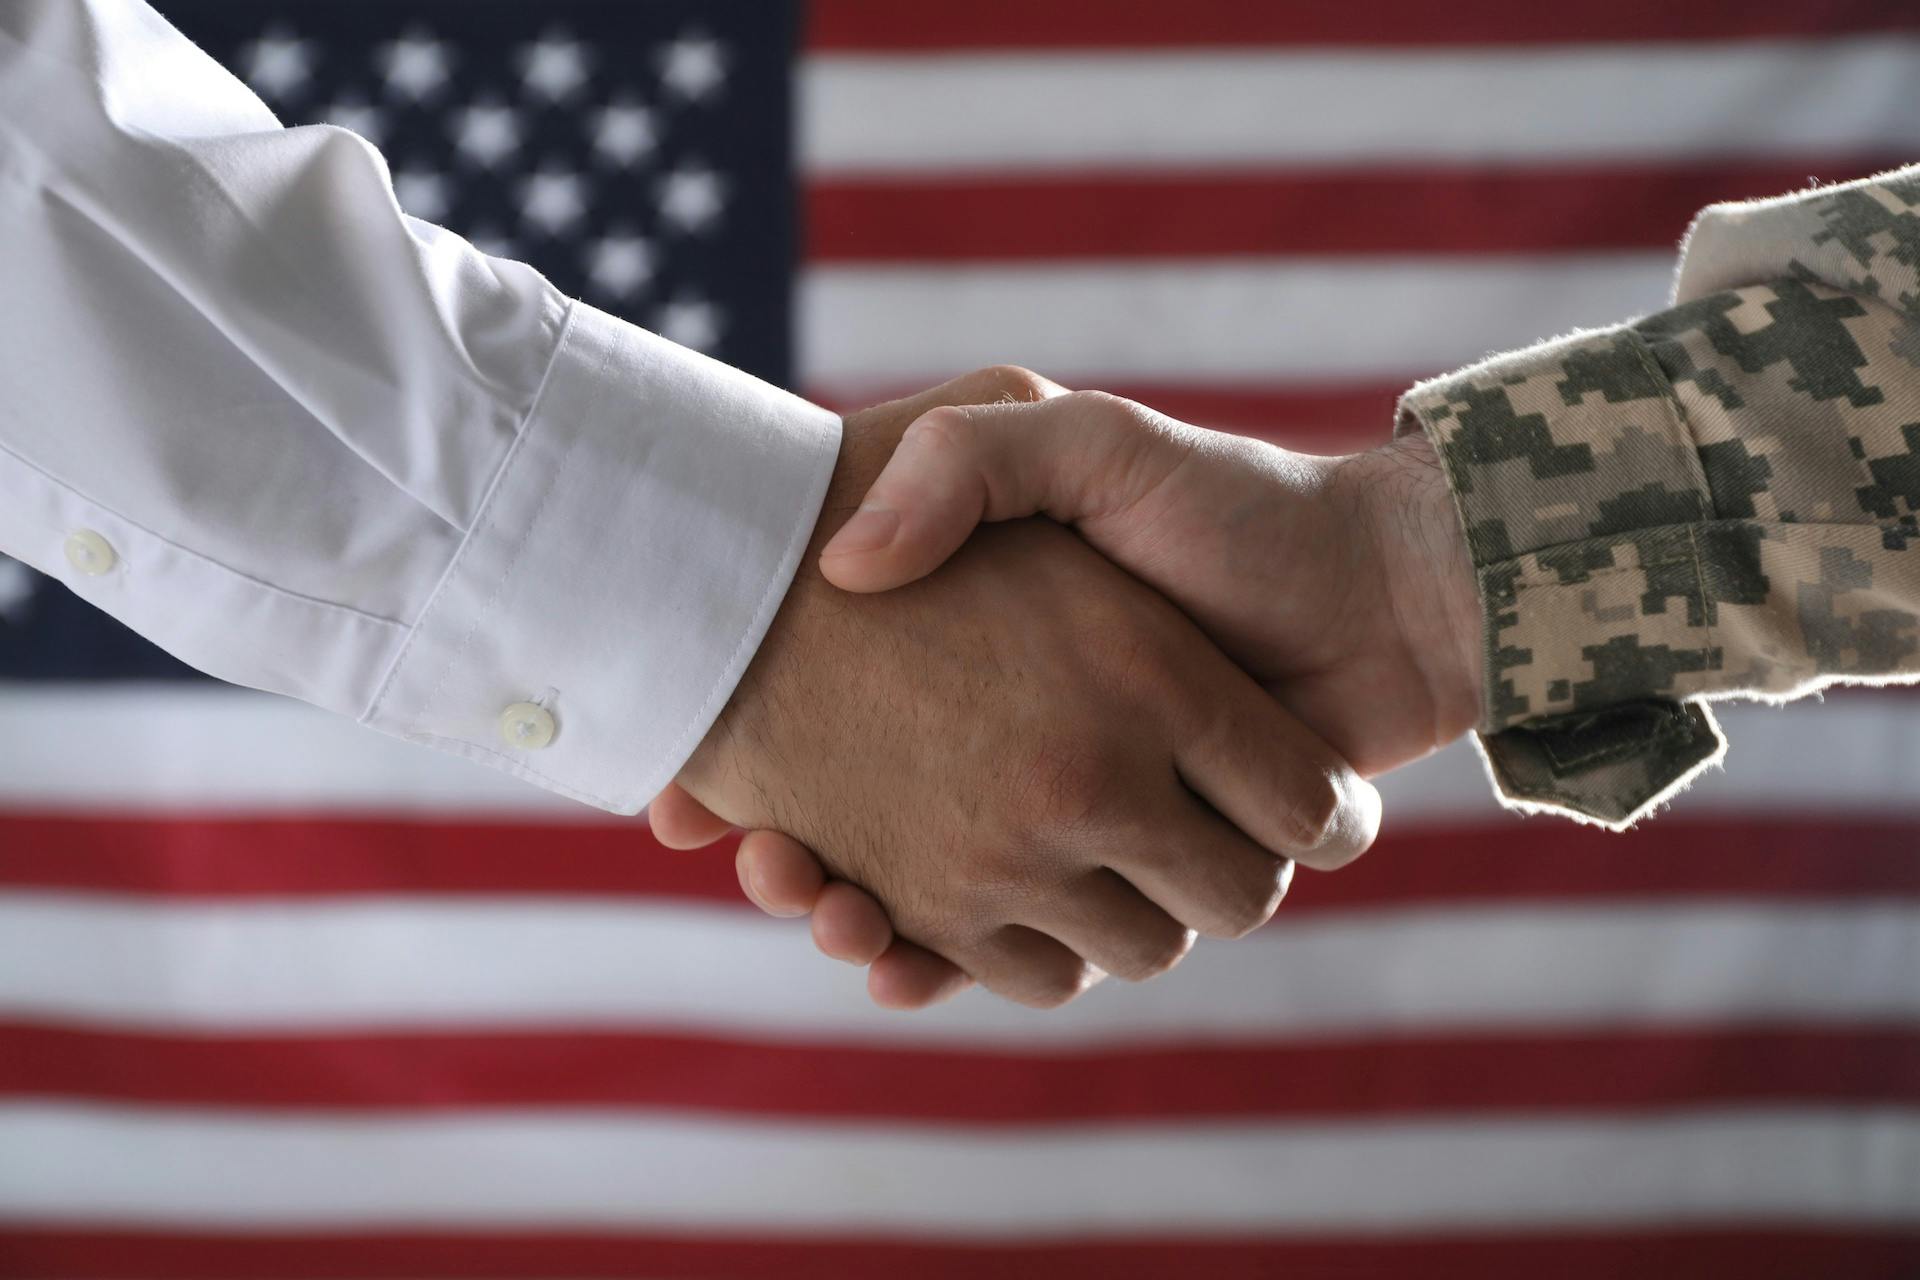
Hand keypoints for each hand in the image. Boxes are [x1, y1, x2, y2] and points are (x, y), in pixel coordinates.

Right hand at [663, 370, 1379, 1009]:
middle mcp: (1018, 755)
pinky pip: (1022, 957)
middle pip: (863, 840)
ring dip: (866, 920)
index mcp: (999, 667)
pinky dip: (951, 968)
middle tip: (757, 858)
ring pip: (932, 908)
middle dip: (803, 868)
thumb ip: (970, 458)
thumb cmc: (1229, 506)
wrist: (1375, 592)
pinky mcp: (1128, 885)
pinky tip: (888, 955)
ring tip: (816, 896)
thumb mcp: (1083, 440)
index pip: (833, 737)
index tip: (693, 801)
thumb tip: (844, 566)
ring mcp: (1070, 828)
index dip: (756, 775)